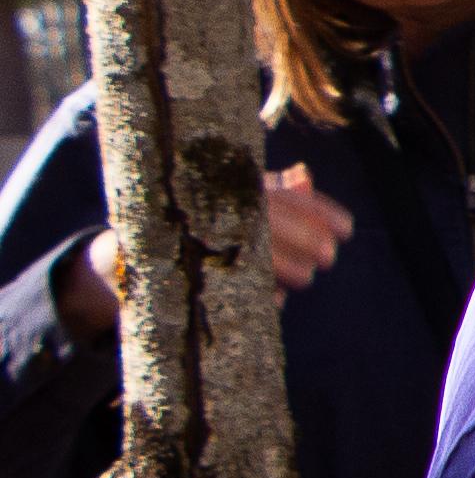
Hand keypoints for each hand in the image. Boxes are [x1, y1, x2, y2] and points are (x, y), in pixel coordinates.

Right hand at [57, 168, 344, 332]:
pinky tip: (277, 299)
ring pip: (248, 249)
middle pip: (267, 219)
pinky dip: (254, 292)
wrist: (124, 258)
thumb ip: (269, 191)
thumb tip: (305, 178)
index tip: (347, 227)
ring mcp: (186, 238)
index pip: (279, 194)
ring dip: (285, 265)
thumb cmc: (194, 224)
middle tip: (330, 256)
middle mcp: (204, 207)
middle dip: (306, 237)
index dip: (317, 209)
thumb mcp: (228, 202)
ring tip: (308, 278)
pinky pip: (222, 283)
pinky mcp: (172, 272)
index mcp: (222, 187)